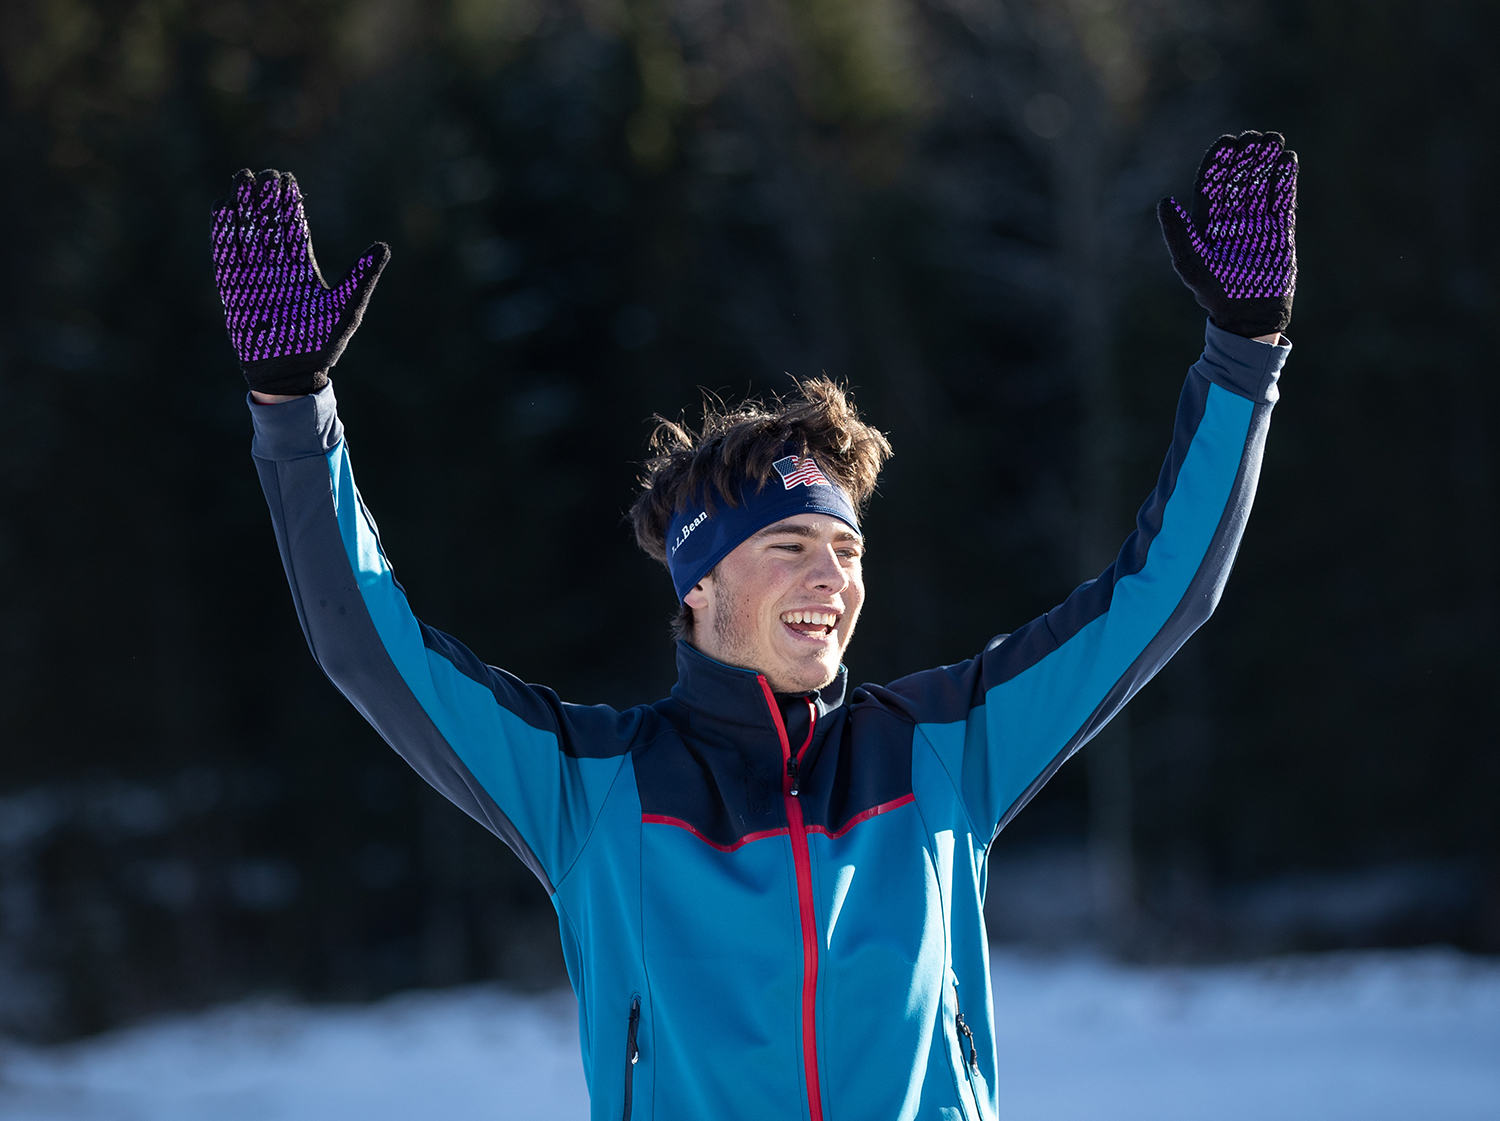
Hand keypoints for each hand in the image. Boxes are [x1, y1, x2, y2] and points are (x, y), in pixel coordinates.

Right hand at [212, 168, 388, 394]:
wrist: (291, 375)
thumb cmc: (321, 345)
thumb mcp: (347, 308)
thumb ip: (361, 277)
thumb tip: (383, 247)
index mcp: (301, 268)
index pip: (293, 227)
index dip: (289, 203)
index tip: (287, 178)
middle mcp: (276, 267)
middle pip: (268, 224)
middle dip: (266, 199)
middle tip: (264, 173)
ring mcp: (253, 276)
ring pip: (246, 233)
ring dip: (244, 207)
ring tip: (242, 179)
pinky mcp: (233, 287)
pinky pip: (226, 254)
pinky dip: (223, 232)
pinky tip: (223, 207)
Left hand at [1158, 131, 1296, 337]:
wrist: (1249, 314)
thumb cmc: (1215, 291)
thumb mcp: (1191, 262)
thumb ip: (1178, 232)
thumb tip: (1164, 201)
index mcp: (1207, 222)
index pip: (1212, 184)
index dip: (1218, 162)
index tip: (1228, 142)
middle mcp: (1232, 218)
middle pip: (1238, 178)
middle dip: (1246, 156)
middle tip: (1254, 136)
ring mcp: (1257, 222)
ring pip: (1261, 183)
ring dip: (1267, 161)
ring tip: (1273, 140)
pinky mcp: (1280, 229)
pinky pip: (1283, 198)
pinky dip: (1285, 179)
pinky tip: (1287, 160)